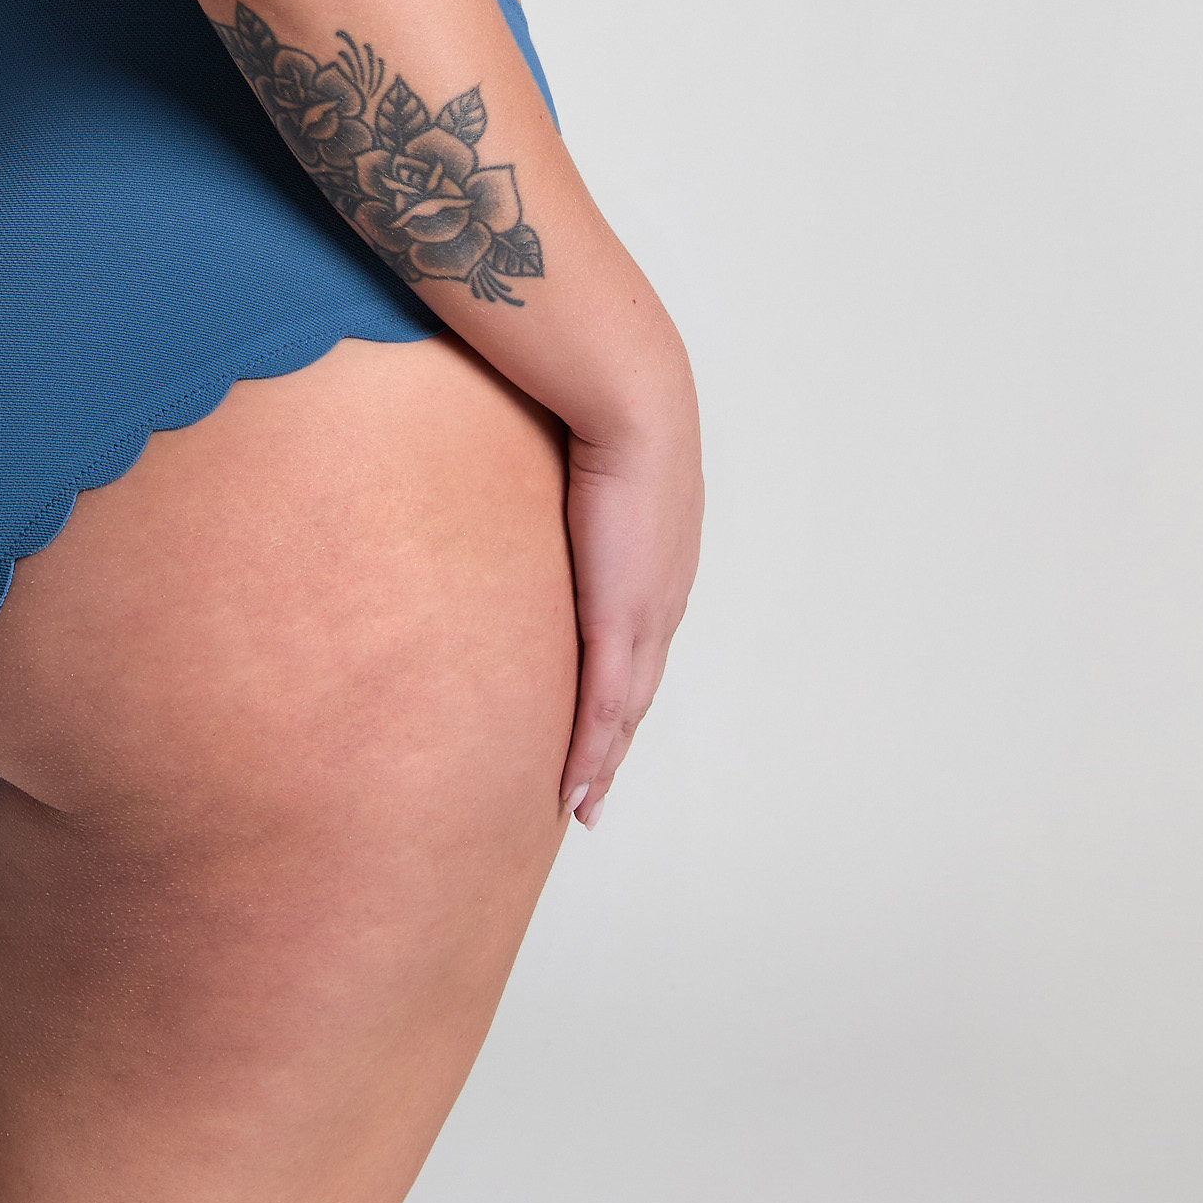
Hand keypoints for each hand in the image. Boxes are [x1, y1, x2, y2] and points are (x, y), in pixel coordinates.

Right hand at [559, 404, 701, 829]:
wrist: (631, 398)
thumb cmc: (604, 403)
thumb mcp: (587, 450)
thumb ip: (569, 472)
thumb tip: (539, 453)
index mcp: (659, 562)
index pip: (640, 641)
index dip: (622, 688)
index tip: (604, 724)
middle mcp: (663, 597)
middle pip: (639, 691)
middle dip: (615, 743)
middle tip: (592, 791)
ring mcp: (646, 614)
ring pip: (623, 711)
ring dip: (603, 762)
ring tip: (580, 804)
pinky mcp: (619, 619)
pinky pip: (603, 706)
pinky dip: (591, 753)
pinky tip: (575, 788)